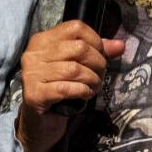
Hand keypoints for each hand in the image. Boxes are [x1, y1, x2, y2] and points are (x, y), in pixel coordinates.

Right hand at [15, 20, 124, 151]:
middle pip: (79, 48)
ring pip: (75, 69)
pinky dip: (83, 91)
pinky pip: (67, 88)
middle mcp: (33, 54)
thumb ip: (97, 52)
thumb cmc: (59, 90)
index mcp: (42, 41)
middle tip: (100, 76)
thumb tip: (120, 45)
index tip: (101, 56)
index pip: (75, 27)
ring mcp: (31, 74)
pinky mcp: (34, 94)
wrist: (39, 123)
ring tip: (94, 86)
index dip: (96, 41)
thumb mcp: (77, 66)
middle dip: (98, 63)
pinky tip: (85, 95)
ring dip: (92, 80)